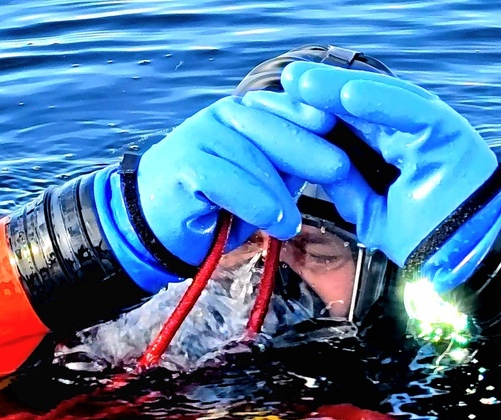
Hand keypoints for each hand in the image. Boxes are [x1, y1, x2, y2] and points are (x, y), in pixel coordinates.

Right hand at [102, 94, 348, 291]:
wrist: (152, 227)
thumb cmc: (212, 207)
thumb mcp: (260, 182)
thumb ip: (288, 166)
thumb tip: (335, 160)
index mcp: (245, 114)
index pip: (287, 110)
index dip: (316, 120)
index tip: (348, 132)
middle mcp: (223, 117)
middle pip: (275, 127)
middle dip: (310, 149)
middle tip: (341, 170)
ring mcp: (201, 137)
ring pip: (254, 158)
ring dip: (278, 193)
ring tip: (291, 222)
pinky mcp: (186, 165)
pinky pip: (230, 182)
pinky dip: (256, 204)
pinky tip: (273, 223)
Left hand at [273, 62, 500, 276]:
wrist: (466, 261)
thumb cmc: (427, 240)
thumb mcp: (370, 213)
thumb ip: (345, 186)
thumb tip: (313, 164)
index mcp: (392, 151)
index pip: (347, 123)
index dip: (313, 113)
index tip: (274, 108)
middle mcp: (409, 134)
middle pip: (358, 106)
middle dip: (319, 94)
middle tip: (282, 83)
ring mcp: (429, 130)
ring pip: (380, 100)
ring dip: (341, 90)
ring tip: (304, 84)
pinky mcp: (449, 131)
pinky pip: (411, 110)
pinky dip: (380, 101)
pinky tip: (348, 94)